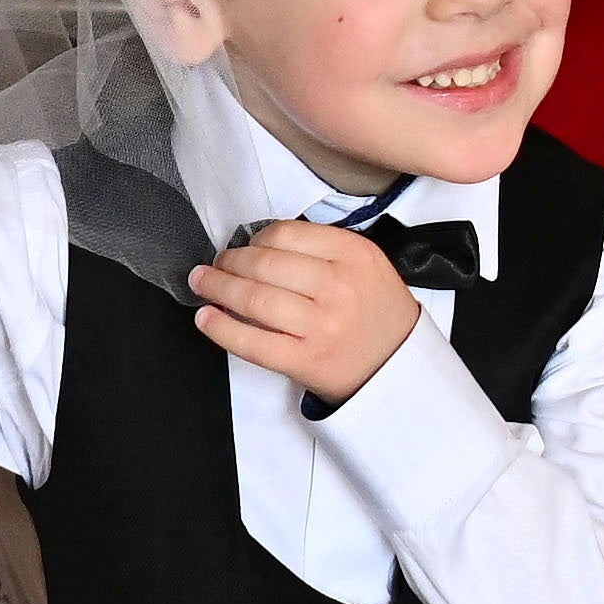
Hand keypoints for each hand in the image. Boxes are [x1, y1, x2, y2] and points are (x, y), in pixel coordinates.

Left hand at [186, 216, 418, 402]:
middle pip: (264, 263)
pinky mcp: (305, 360)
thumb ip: (322, 249)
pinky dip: (221, 328)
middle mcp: (338, 287)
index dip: (256, 239)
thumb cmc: (376, 315)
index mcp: (354, 255)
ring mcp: (321, 326)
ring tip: (202, 283)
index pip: (287, 234)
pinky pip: (252, 342)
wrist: (400, 368)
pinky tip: (205, 318)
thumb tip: (261, 244)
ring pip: (253, 298)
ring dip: (217, 287)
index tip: (246, 245)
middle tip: (217, 263)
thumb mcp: (366, 266)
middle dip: (229, 261)